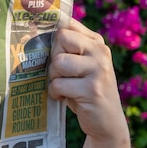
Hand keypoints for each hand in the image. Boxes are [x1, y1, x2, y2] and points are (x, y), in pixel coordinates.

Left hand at [47, 18, 128, 142]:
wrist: (107, 122)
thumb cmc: (86, 91)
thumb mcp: (82, 65)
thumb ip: (69, 49)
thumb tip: (39, 31)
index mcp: (96, 42)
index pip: (67, 25)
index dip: (53, 37)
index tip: (51, 49)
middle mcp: (100, 52)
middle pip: (61, 39)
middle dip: (54, 58)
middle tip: (62, 74)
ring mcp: (98, 70)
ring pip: (58, 62)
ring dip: (54, 77)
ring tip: (64, 86)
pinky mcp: (92, 89)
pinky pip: (59, 84)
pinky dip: (55, 93)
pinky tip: (64, 98)